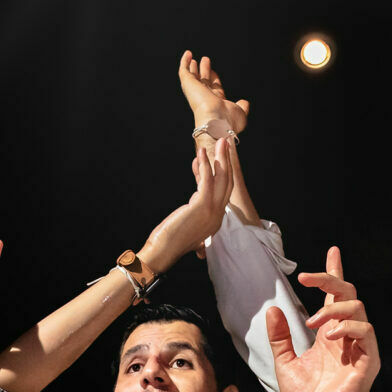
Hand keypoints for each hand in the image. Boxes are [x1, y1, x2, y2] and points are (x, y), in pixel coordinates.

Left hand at [139, 139, 234, 272]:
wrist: (164, 251)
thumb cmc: (170, 240)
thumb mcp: (187, 221)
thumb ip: (194, 209)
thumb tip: (194, 196)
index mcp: (215, 220)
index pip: (221, 191)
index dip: (214, 171)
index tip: (205, 158)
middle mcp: (218, 216)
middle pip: (228, 182)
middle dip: (227, 161)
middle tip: (225, 143)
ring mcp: (212, 211)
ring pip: (222, 179)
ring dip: (221, 158)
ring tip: (221, 140)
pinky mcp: (202, 207)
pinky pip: (207, 181)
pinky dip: (204, 165)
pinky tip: (201, 153)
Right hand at [177, 51, 249, 134]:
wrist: (216, 122)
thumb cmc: (228, 120)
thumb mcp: (240, 112)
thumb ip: (242, 106)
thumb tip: (245, 103)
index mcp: (216, 103)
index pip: (214, 88)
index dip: (214, 80)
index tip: (214, 72)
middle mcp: (205, 97)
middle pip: (203, 81)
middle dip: (204, 71)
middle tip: (205, 61)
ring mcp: (196, 91)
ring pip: (192, 77)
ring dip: (193, 67)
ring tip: (193, 57)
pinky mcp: (188, 85)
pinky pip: (184, 71)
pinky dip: (184, 62)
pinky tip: (187, 53)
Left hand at [267, 247, 378, 391]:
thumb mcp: (285, 361)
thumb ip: (280, 336)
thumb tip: (272, 309)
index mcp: (330, 334)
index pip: (336, 297)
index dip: (334, 274)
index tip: (332, 252)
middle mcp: (347, 336)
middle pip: (348, 294)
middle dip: (330, 279)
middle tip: (308, 278)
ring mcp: (360, 347)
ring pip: (358, 309)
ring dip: (333, 308)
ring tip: (312, 322)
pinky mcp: (369, 360)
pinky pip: (366, 332)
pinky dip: (347, 327)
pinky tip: (329, 335)